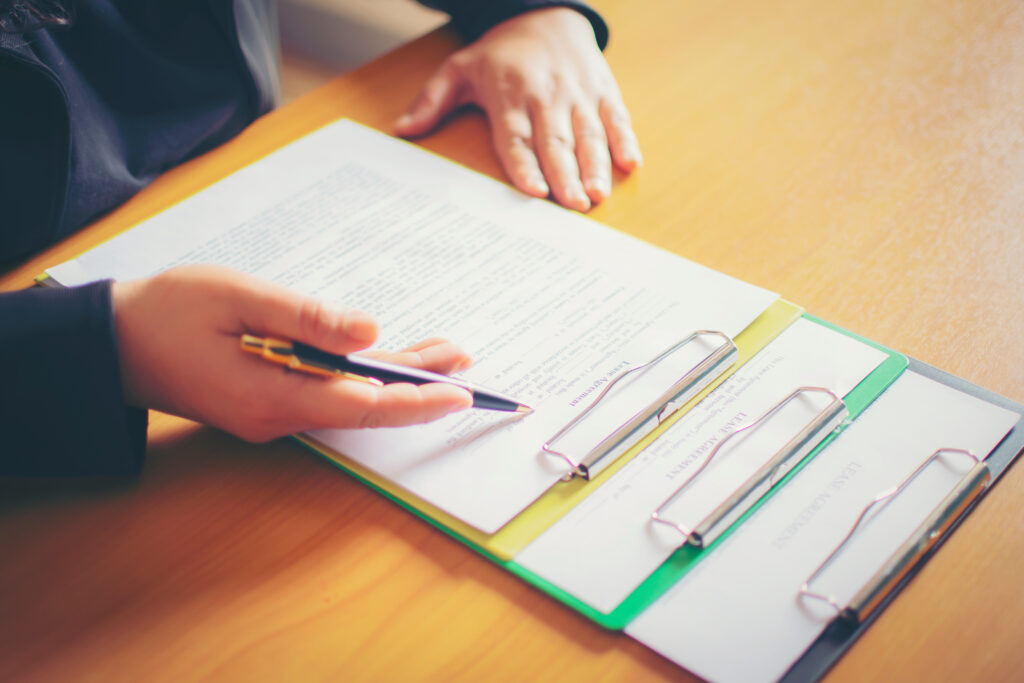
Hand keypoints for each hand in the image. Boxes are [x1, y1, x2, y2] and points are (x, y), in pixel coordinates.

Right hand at [111, 265, 472, 441]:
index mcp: (270, 395)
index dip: (413, 399)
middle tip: (466, 365)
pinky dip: (363, 376)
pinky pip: (328, 392)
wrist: (115, 342)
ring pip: (350, 400)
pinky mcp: (270, 400)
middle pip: (364, 407)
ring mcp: (273, 413)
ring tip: (446, 356)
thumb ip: (306, 318)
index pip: (360, 406)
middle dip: (418, 388)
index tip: (457, 391)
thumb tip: (369, 332)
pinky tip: (391, 359)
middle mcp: (277, 416)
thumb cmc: (169, 311)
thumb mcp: (238, 297)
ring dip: (396, 378)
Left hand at [395, 7, 641, 211]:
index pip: (516, 138)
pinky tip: (631, 164)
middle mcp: (545, 96)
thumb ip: (432, 101)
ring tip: (598, 194)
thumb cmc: (500, 52)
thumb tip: (402, 129)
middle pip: (556, 142)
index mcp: (509, 96)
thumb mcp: (459, 68)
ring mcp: (577, 93)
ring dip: (595, 166)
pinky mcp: (603, 90)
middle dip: (565, 175)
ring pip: (588, 134)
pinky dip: (625, 140)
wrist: (546, 13)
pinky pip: (616, 117)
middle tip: (573, 206)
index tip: (533, 191)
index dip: (525, 166)